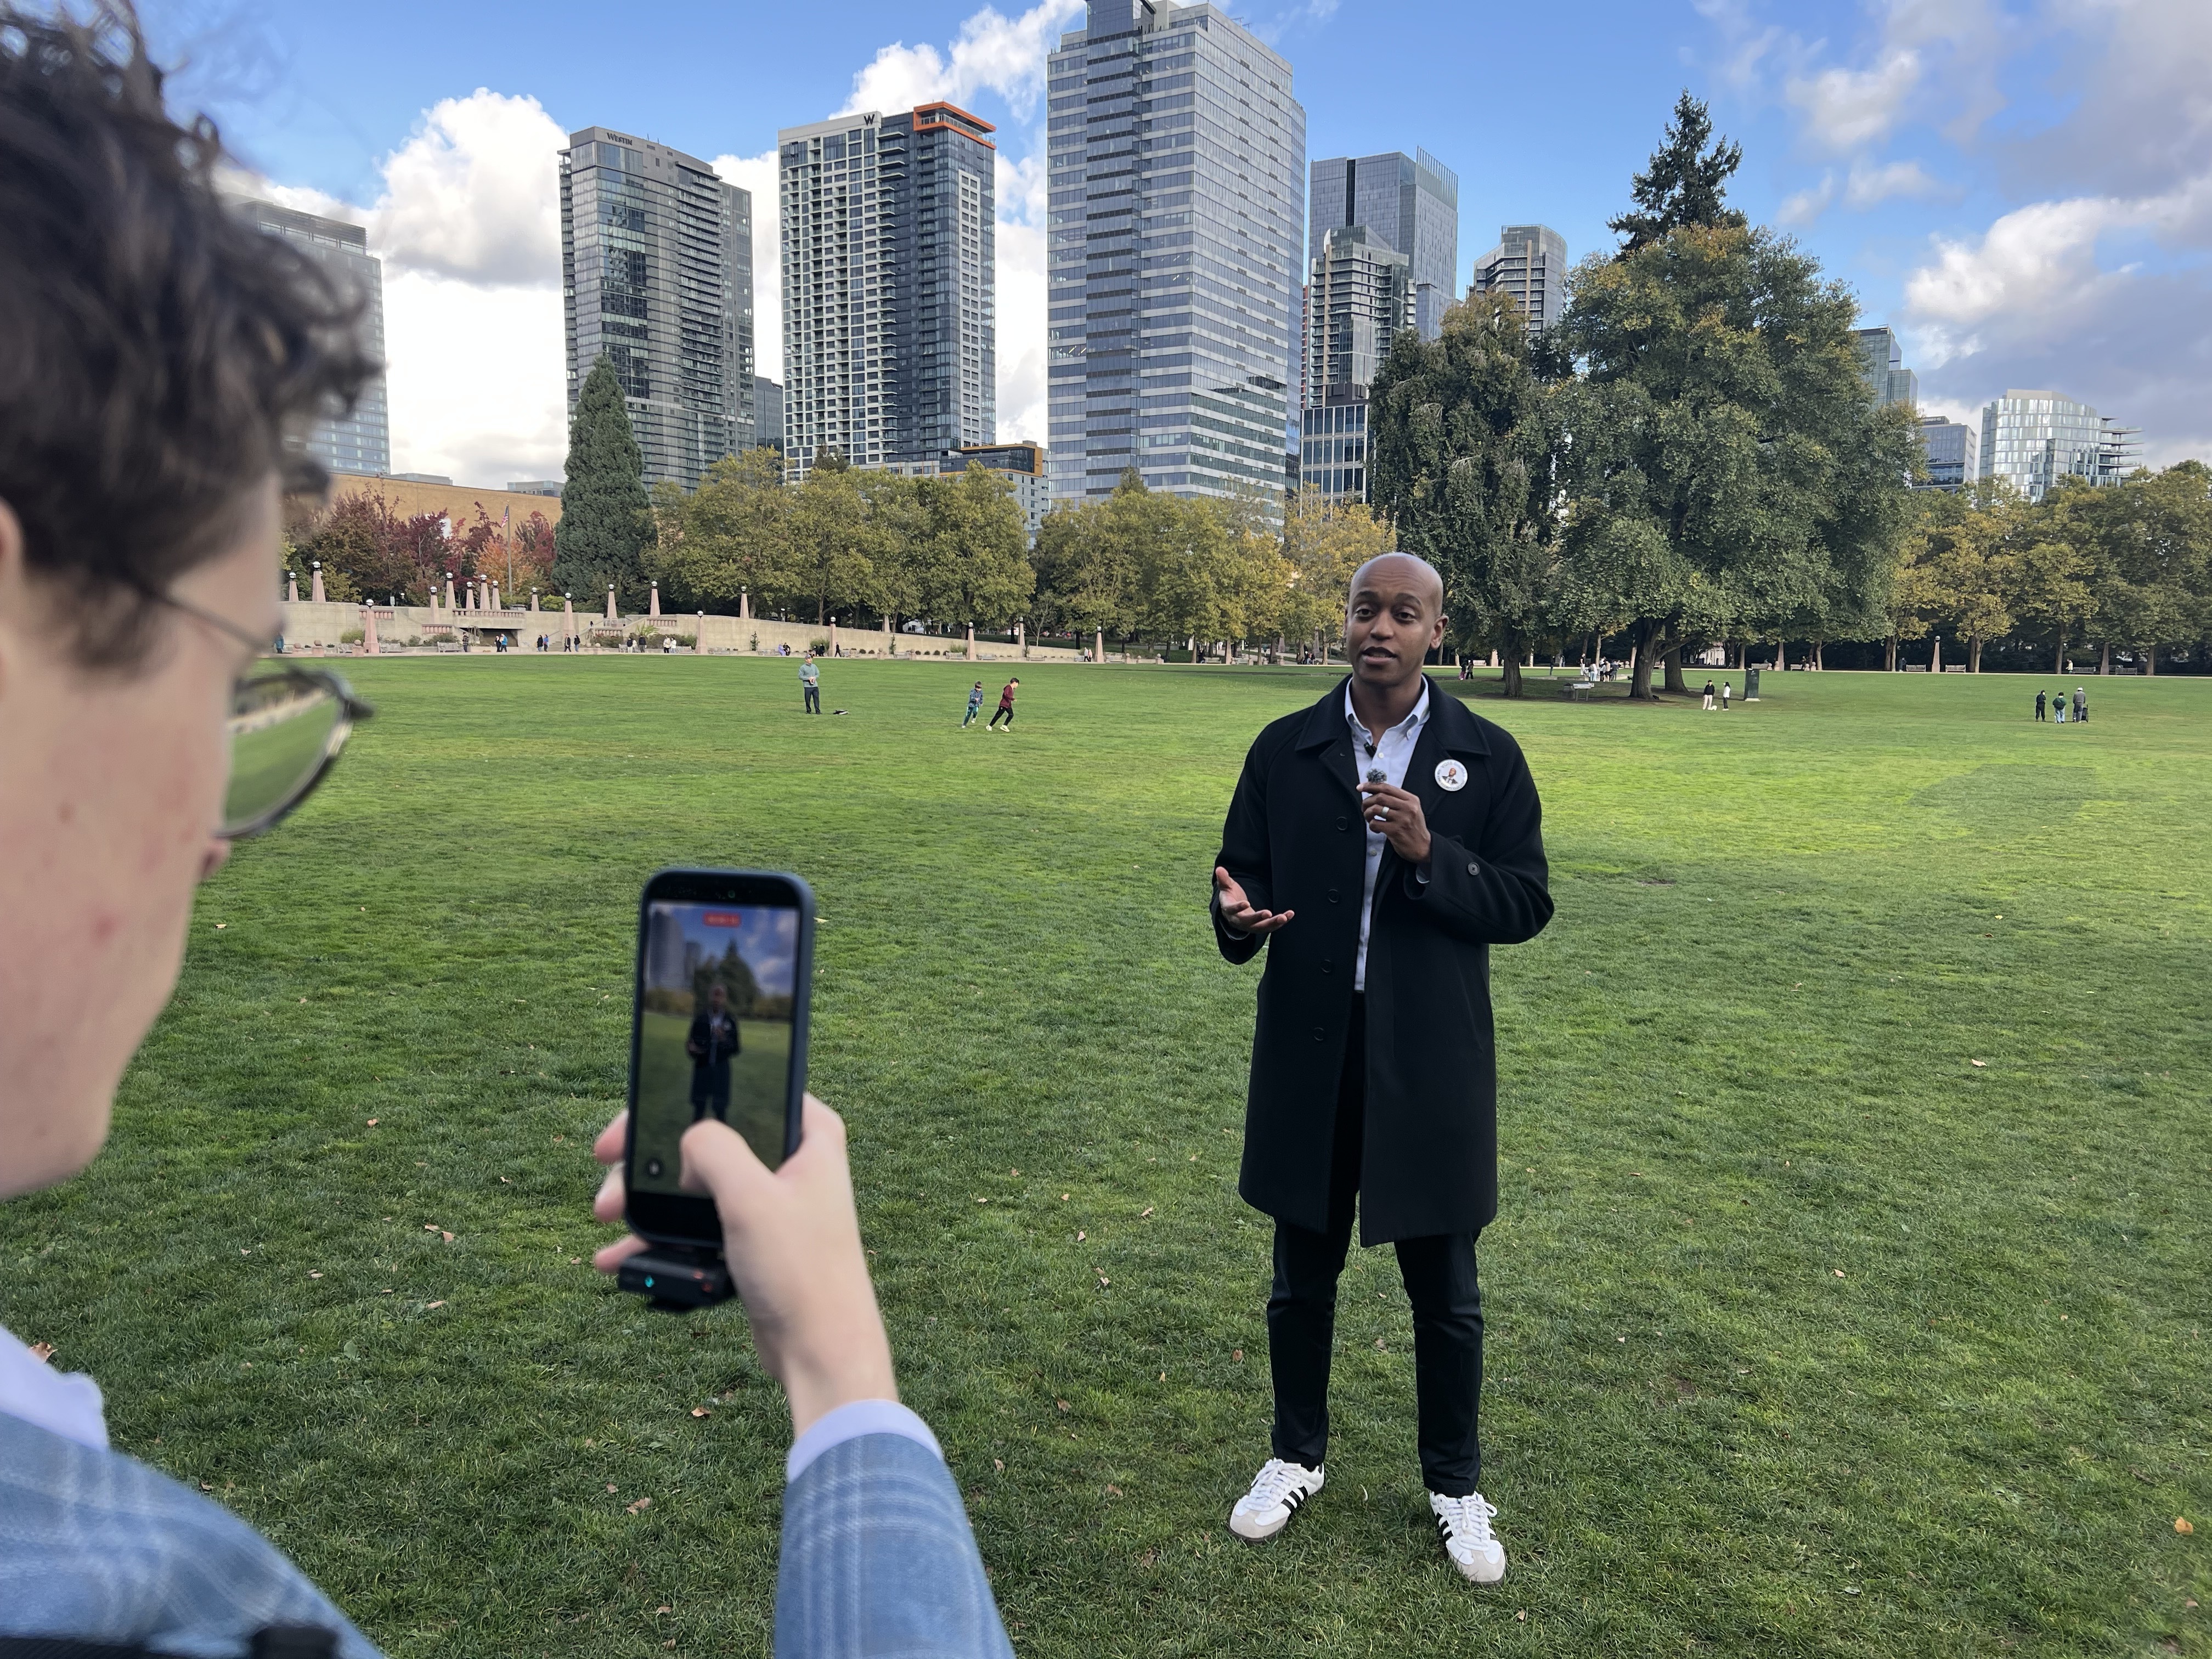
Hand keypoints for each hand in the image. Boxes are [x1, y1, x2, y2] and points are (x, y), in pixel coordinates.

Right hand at [592, 1097, 896, 1437]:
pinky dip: (662, 1235)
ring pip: (695, 1183)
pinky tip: (618, 1254)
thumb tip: (686, 1140)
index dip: (675, 1101)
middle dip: (649, 1160)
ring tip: (607, 1217)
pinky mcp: (754, 1237)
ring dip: (647, 1199)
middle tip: (609, 1182)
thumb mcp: (750, 1196)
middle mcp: (792, 1158)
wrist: (820, 1350)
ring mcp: (771, 1200)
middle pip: (706, 1138)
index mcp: (809, 1132)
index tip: (628, 1129)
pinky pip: (698, 1223)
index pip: (738, 1090)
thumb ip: (713, 1147)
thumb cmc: (801, 1270)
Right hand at [1214, 866, 1293, 934]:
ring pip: (1261, 927)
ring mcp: (1250, 926)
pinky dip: (1280, 922)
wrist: (1233, 911)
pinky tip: (1289, 915)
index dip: (1238, 907)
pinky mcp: (1260, 927)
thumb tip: (1219, 869)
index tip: (1246, 903)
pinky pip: (1270, 927)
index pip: (1232, 910)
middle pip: (1248, 922)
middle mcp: (1239, 921)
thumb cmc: (1230, 896)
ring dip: (1273, 923)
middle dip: (1258, 918)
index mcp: (1229, 910)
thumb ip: (1224, 879)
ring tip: (1284, 917)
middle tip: (1268, 913)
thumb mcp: (1226, 887)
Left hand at [1359, 781, 1431, 867]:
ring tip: (1369, 818)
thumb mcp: (1412, 809)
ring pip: (1376, 809)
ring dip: (1367, 813)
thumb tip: (1376, 793)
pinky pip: (1375, 823)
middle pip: (1380, 797)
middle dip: (1367, 801)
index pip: (1387, 787)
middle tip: (1364, 807)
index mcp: (1411, 799)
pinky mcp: (1395, 831)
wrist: (1423, 847)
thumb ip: (1398, 800)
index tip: (1361, 787)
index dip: (1371, 786)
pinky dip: (1371, 825)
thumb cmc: (1415, 828)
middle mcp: (1408, 807)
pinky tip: (1376, 828)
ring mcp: (1402, 819)